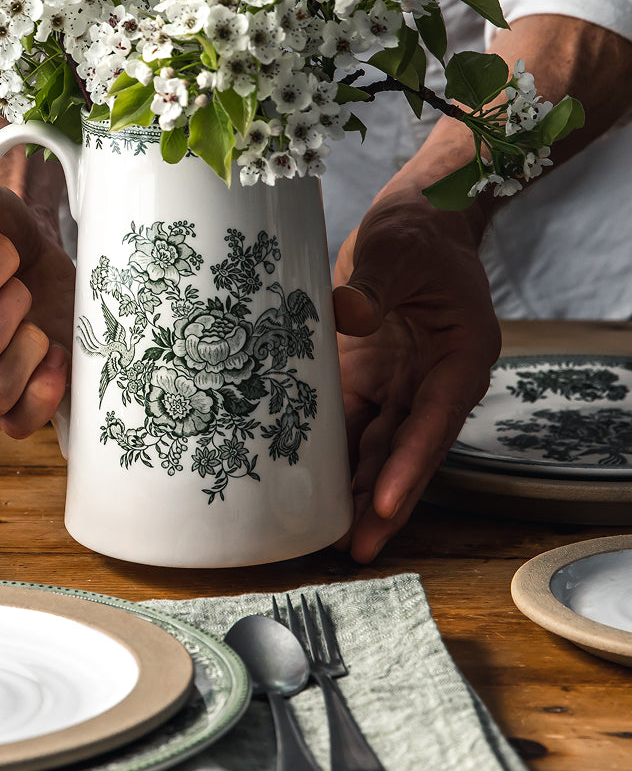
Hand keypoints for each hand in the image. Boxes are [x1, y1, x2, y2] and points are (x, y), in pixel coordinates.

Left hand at [332, 190, 500, 562]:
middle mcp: (435, 381)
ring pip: (383, 450)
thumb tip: (348, 316)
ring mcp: (402, 384)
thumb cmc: (416, 233)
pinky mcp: (371, 379)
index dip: (411, 464)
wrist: (414, 221)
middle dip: (387, 502)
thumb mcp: (398, 250)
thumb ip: (375, 285)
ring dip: (361, 493)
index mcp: (461, 355)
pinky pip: (355, 426)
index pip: (435, 419)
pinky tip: (309, 491)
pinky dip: (336, 458)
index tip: (388, 503)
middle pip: (411, 452)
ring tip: (331, 540)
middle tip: (356, 549)